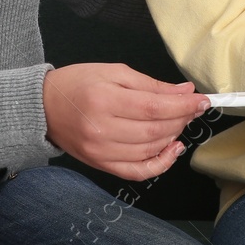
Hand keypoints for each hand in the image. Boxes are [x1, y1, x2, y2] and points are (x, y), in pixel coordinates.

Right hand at [42, 64, 208, 181]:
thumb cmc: (77, 83)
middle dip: (181, 119)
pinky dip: (160, 164)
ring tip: (179, 122)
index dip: (183, 105)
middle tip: (191, 108)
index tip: (202, 101)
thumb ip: (150, 84)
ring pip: (149, 150)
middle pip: (154, 130)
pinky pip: (137, 172)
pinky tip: (172, 149)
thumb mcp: (113, 72)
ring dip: (173, 137)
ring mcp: (101, 152)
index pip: (154, 107)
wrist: (43, 107)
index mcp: (104, 100)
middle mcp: (101, 130)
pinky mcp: (101, 165)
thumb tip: (184, 92)